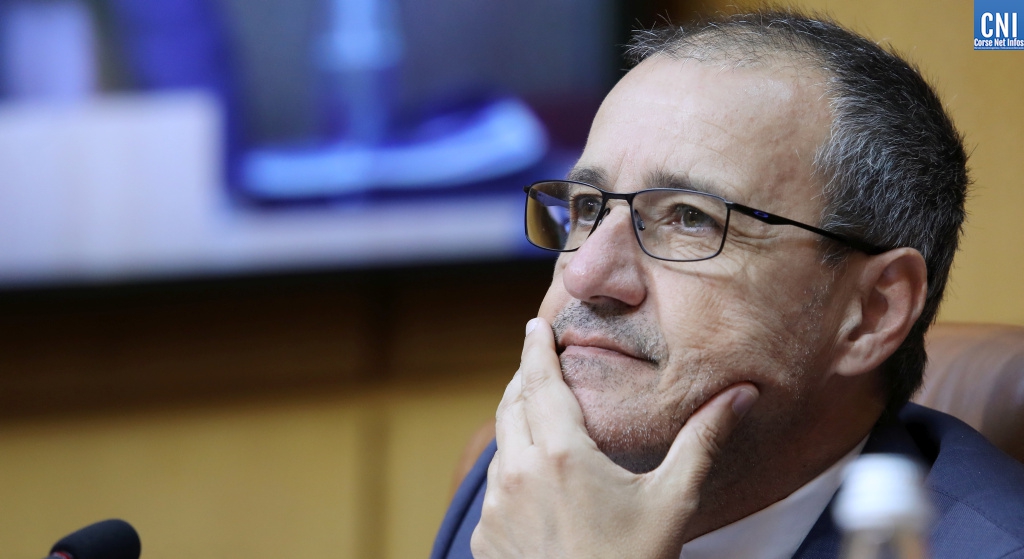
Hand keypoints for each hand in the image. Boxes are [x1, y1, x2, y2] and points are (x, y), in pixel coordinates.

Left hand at [470, 317, 758, 558]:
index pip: (540, 382)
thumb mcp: (672, 502)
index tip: (535, 325)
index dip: (536, 348)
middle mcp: (518, 473)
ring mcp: (496, 508)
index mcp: (561, 455)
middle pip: (512, 406)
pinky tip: (534, 479)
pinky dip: (511, 468)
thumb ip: (701, 441)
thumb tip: (740, 394)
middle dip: (525, 379)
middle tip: (539, 362)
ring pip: (501, 446)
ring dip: (517, 424)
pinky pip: (495, 487)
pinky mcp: (486, 537)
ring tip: (539, 418)